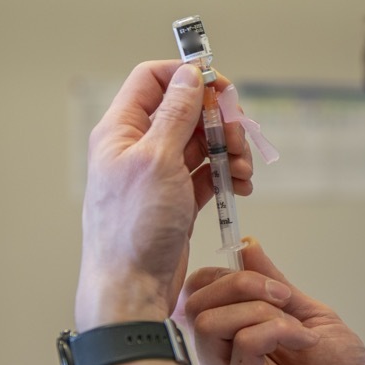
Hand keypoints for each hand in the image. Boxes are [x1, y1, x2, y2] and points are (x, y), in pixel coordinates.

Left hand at [76, 60, 252, 331]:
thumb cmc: (134, 227)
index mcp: (121, 130)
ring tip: (242, 169)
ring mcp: (159, 174)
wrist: (132, 288)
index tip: (220, 86)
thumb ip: (176, 113)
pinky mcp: (178, 199)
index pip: (153, 79)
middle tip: (238, 135)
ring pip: (202, 142)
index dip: (188, 76)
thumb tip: (188, 75)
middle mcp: (138, 147)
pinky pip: (208, 172)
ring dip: (229, 148)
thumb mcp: (157, 159)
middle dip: (219, 119)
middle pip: (186, 110)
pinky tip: (241, 185)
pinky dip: (227, 174)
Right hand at [183, 240, 364, 364]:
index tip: (271, 281)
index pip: (198, 294)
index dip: (226, 274)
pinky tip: (304, 343)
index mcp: (233, 339)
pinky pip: (241, 346)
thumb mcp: (310, 316)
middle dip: (243, 284)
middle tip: (284, 299)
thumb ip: (275, 284)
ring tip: (296, 327)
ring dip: (260, 309)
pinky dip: (276, 330)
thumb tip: (247, 246)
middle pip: (196, 302)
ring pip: (209, 322)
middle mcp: (221, 362)